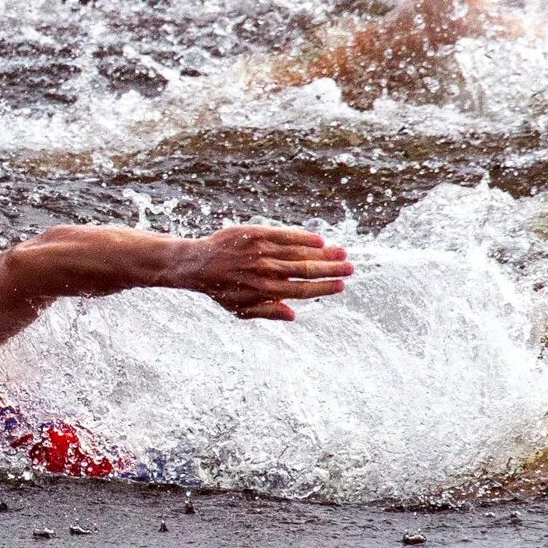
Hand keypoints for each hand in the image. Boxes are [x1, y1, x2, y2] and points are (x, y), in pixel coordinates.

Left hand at [172, 225, 352, 321]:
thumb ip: (267, 312)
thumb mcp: (240, 310)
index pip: (302, 290)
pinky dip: (303, 237)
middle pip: (306, 270)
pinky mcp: (255, 233)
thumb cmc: (221, 289)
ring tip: (342, 253)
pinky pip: (284, 234)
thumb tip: (293, 314)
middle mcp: (265, 270)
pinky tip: (319, 240)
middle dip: (331, 270)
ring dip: (323, 253)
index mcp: (264, 291)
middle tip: (351, 269)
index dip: (324, 288)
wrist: (197, 263)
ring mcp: (261, 250)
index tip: (341, 286)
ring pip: (299, 251)